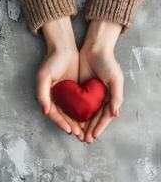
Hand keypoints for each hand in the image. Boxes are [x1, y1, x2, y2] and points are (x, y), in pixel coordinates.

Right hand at [37, 17, 82, 137]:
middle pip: (63, 116)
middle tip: (80, 136)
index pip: (53, 114)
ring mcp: (65, 95)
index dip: (61, 123)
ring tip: (85, 132)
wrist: (64, 48)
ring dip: (77, 123)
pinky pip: (78, 105)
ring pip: (71, 113)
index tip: (70, 130)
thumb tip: (44, 111)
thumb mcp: (43, 77)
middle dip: (71, 127)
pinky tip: (89, 120)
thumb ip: (42, 94)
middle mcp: (55, 98)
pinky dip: (82, 113)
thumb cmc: (52, 61)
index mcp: (46, 96)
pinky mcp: (74, 91)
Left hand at [79, 20, 123, 142]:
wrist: (94, 49)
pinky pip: (77, 104)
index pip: (105, 117)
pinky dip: (75, 113)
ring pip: (85, 113)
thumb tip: (115, 114)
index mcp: (110, 97)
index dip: (99, 127)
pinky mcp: (80, 90)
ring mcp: (90, 94)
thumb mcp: (115, 79)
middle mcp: (100, 98)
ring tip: (76, 134)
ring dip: (82, 124)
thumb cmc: (107, 63)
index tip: (92, 136)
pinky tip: (71, 120)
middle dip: (89, 129)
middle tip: (83, 139)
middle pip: (94, 118)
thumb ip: (116, 96)